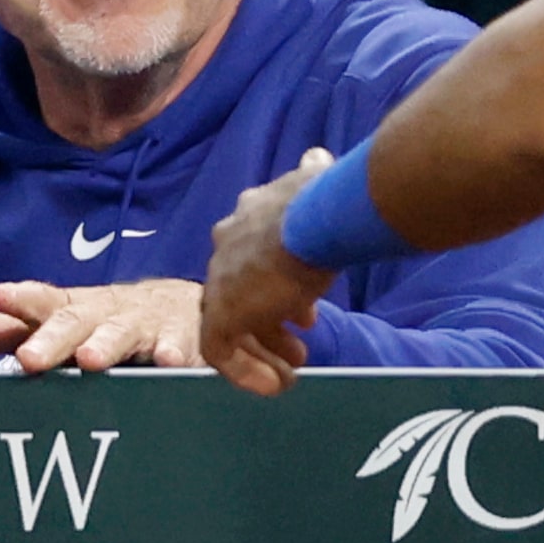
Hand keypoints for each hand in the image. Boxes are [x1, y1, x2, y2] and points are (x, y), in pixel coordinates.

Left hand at [0, 278, 203, 372]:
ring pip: (124, 334)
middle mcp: (108, 314)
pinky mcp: (185, 342)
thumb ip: (16, 330)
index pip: (45, 303)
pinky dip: (176, 355)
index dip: (21, 300)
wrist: (190, 307)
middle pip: (78, 322)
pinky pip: (181, 349)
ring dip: (107, 344)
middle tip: (29, 358)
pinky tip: (168, 364)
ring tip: (90, 360)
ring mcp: (147, 326)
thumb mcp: (66, 322)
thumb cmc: (113, 321)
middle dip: (54, 338)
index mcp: (77, 310)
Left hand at [200, 147, 336, 396]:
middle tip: (299, 342)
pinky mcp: (219, 316)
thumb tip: (317, 157)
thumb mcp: (314, 184)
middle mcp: (226, 247)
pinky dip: (248, 373)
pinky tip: (276, 385)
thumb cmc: (323, 204)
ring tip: (292, 368)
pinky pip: (223, 354)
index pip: (250, 256)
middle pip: (241, 292)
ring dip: (263, 349)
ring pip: (232, 325)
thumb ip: (311, 177)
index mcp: (246, 215)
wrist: (312, 221)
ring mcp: (220, 283)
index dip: (279, 285)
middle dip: (270, 321)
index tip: (306, 311)